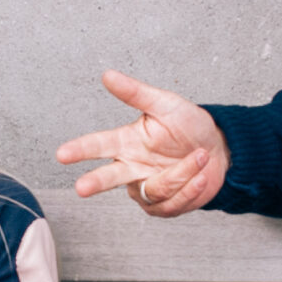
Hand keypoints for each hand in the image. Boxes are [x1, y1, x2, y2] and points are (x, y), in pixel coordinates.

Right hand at [54, 70, 230, 216]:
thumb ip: (135, 93)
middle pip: (108, 177)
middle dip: (95, 182)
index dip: (80, 150)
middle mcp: (132, 167)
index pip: (99, 145)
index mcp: (127, 142)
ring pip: (154, 189)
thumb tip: (108, 75)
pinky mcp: (164, 206)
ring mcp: (146, 189)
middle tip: (81, 188)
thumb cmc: (189, 125)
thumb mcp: (165, 104)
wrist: (219, 149)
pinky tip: (199, 177)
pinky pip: (171, 203)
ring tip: (198, 156)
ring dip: (181, 173)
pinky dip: (189, 188)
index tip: (62, 154)